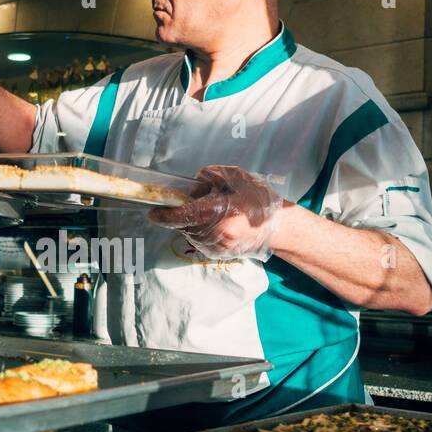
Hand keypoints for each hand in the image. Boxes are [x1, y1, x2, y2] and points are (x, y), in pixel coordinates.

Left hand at [149, 164, 287, 260]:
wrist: (278, 228)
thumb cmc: (258, 200)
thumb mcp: (236, 178)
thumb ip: (211, 176)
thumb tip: (191, 186)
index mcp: (222, 214)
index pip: (185, 215)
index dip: (165, 215)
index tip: (152, 212)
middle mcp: (218, 235)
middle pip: (185, 225)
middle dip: (183, 214)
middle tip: (196, 202)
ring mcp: (218, 248)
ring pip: (190, 234)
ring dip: (191, 223)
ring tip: (211, 212)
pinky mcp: (219, 255)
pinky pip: (199, 241)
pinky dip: (199, 231)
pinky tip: (215, 223)